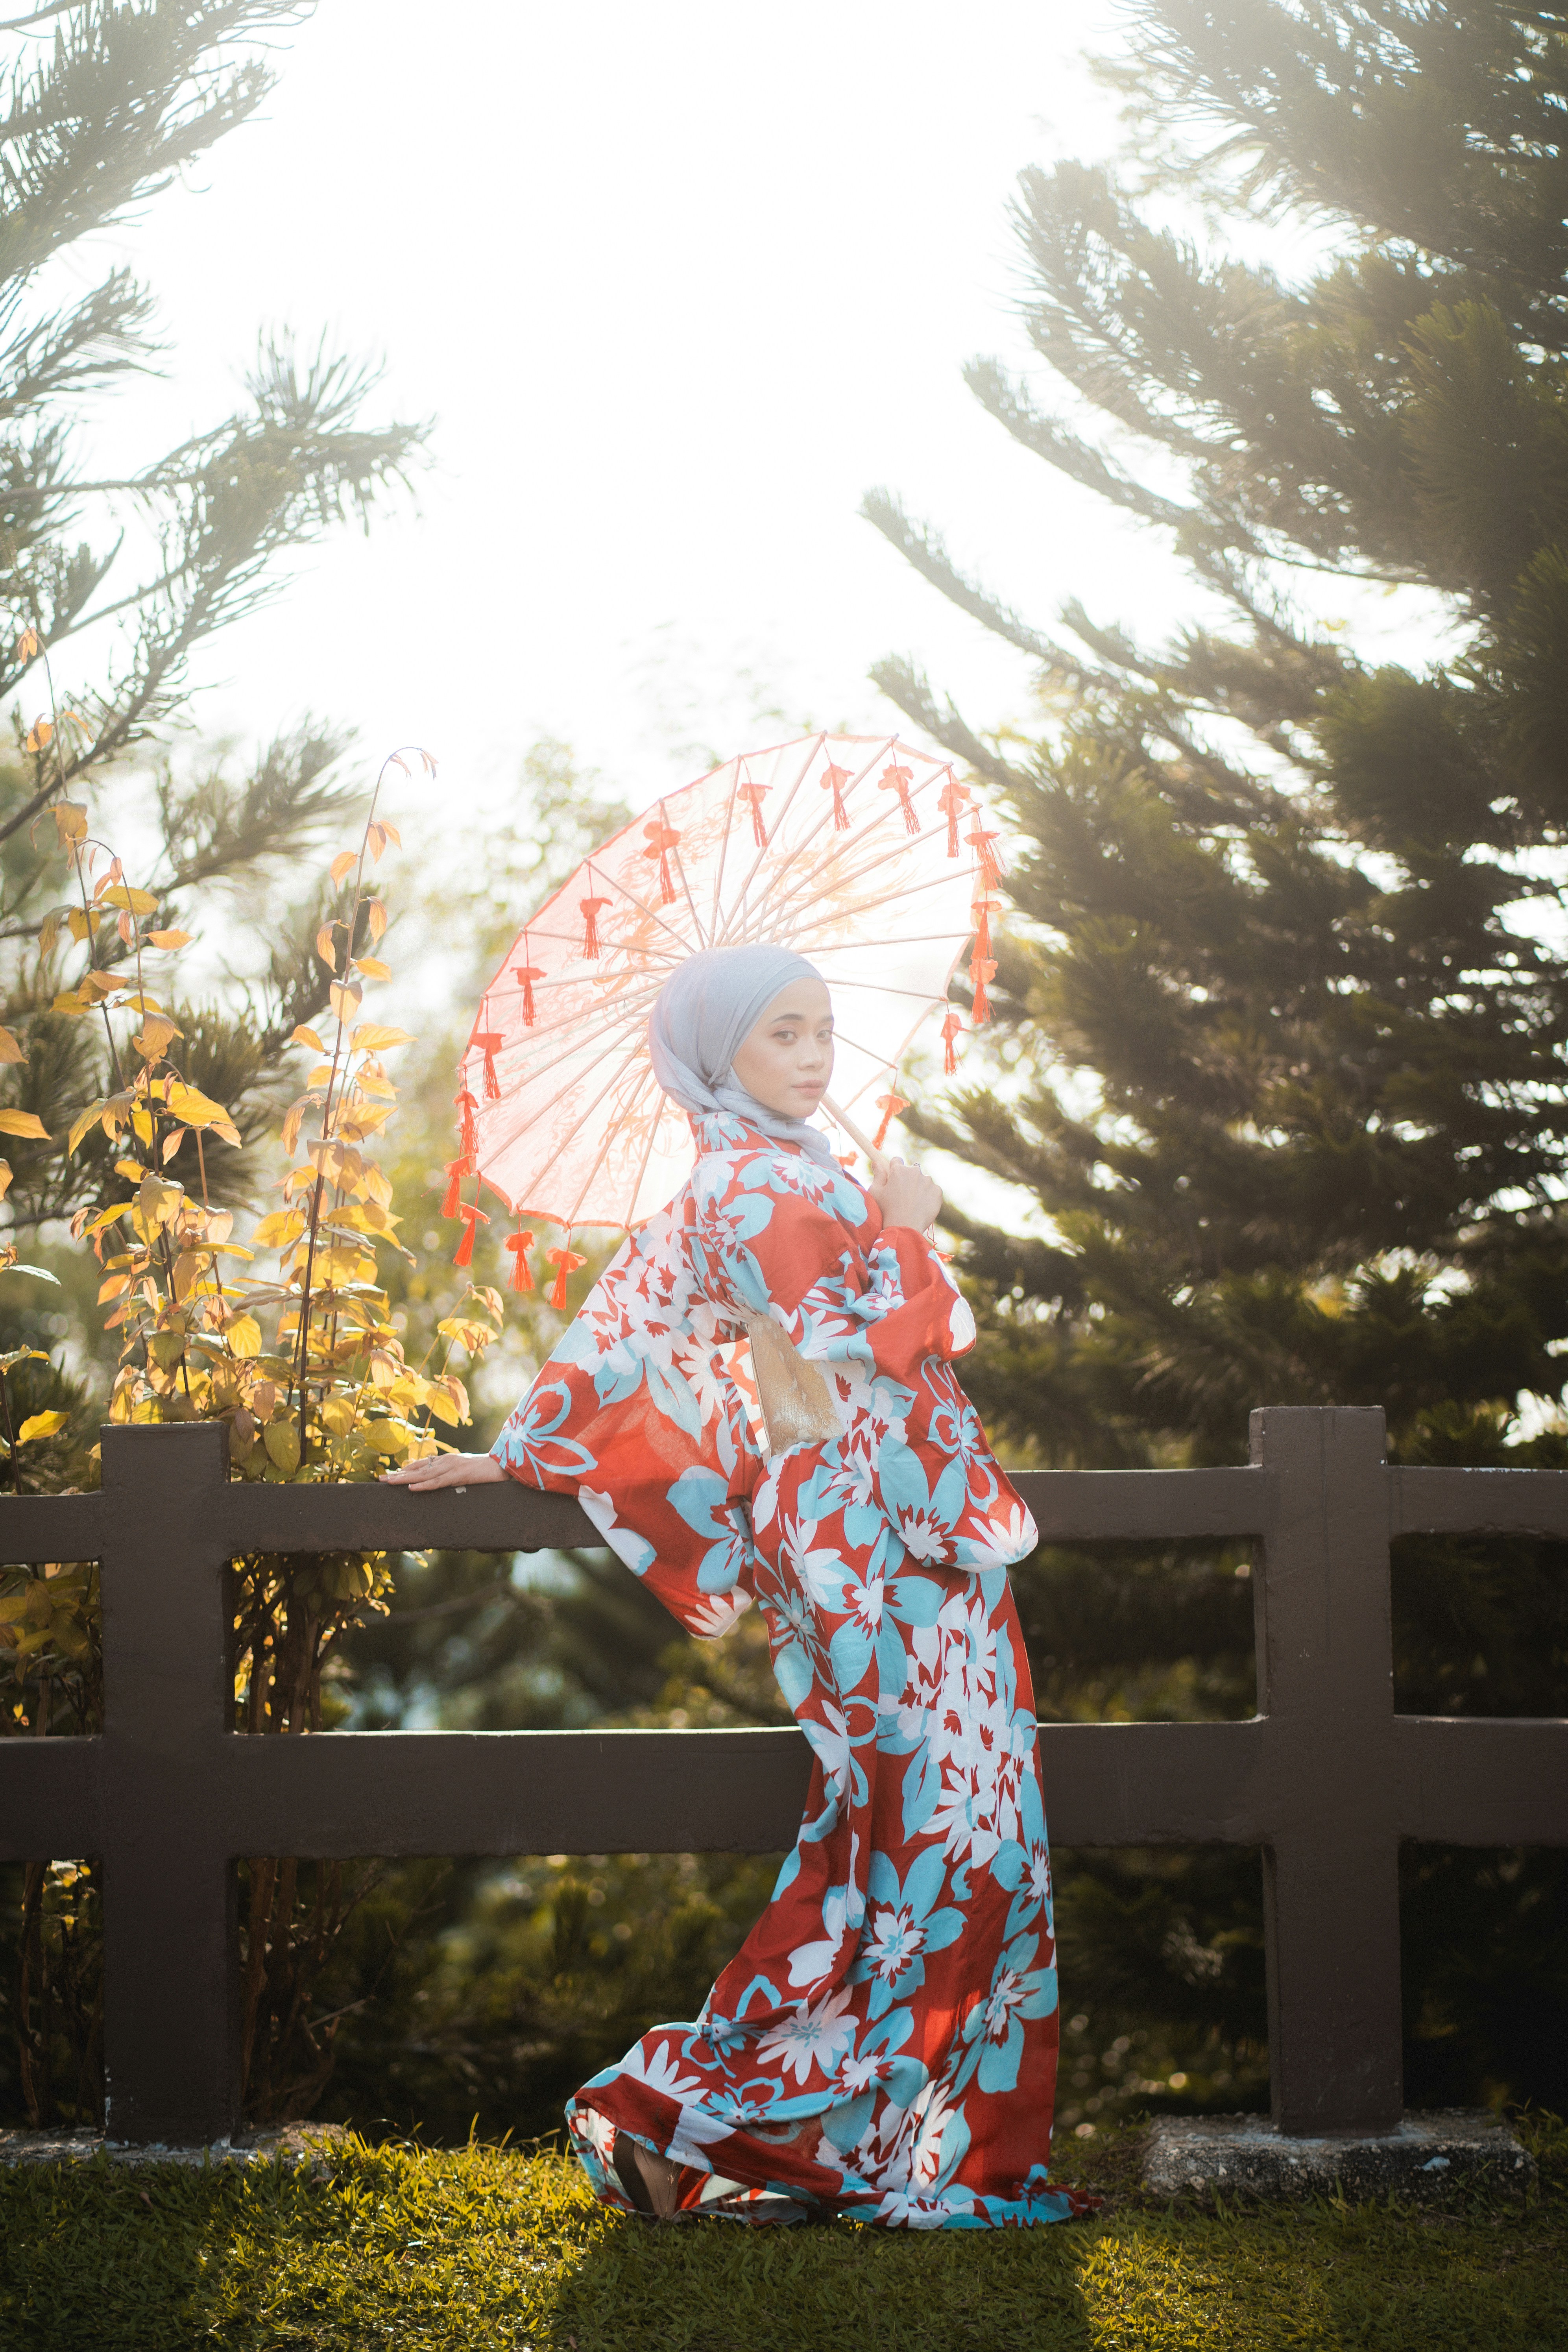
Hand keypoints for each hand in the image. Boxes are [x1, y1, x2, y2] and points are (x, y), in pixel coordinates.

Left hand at [379, 1451, 506, 1490]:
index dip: (404, 1470)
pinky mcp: (460, 1476)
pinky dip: (424, 1485)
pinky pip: (439, 1482)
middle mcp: (446, 1461)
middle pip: (417, 1469)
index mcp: (447, 1459)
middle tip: (380, 1480)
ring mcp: (452, 1467)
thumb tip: (439, 1480)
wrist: (504, 1465)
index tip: (389, 1475)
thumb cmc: (486, 1469)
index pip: (421, 1464)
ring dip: (405, 1479)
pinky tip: (413, 1488)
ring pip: (424, 1475)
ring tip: (390, 1483)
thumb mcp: (464, 1470)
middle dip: (398, 1474)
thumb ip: (451, 1473)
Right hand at [867, 1155, 942, 1232]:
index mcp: (899, 1170)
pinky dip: (928, 1197)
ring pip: (923, 1181)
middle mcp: (915, 1171)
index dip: (893, 1170)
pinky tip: (921, 1207)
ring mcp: (928, 1181)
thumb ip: (877, 1175)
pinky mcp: (937, 1191)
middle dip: (907, 1180)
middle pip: (911, 1171)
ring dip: (919, 1188)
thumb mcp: (876, 1192)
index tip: (893, 1179)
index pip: (896, 1161)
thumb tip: (876, 1163)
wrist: (904, 1227)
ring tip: (912, 1204)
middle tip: (902, 1196)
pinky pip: (932, 1191)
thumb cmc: (886, 1210)